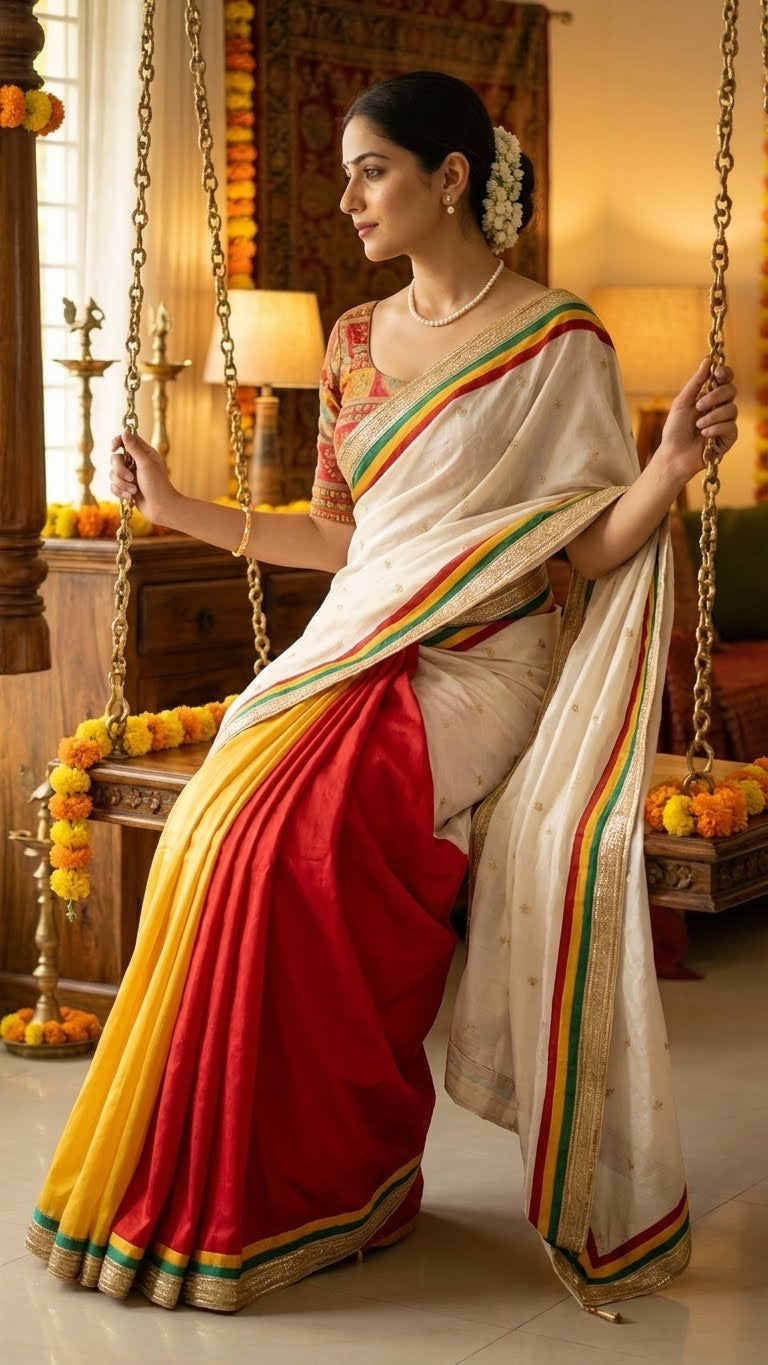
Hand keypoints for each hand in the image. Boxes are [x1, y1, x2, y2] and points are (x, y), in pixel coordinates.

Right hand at [109, 430, 178, 525]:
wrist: (161, 508)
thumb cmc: (157, 485)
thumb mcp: (145, 464)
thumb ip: (134, 448)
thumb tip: (124, 432)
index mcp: (144, 453)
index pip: (126, 440)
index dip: (117, 442)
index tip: (113, 449)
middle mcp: (136, 463)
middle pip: (115, 459)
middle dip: (120, 470)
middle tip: (132, 478)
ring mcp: (130, 476)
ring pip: (112, 474)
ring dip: (121, 484)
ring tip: (133, 491)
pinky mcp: (126, 488)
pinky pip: (113, 486)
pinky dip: (120, 491)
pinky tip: (130, 497)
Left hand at [657, 360, 737, 486]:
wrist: (674, 455)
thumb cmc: (675, 430)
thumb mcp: (682, 403)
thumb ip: (695, 383)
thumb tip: (707, 361)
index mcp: (709, 397)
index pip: (725, 380)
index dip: (725, 373)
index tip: (717, 372)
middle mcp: (720, 407)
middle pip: (731, 390)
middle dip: (715, 396)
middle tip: (699, 405)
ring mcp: (726, 422)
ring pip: (731, 409)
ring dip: (712, 416)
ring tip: (698, 426)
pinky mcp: (728, 438)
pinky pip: (730, 427)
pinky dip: (715, 429)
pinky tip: (704, 435)